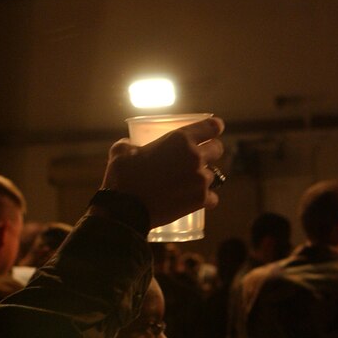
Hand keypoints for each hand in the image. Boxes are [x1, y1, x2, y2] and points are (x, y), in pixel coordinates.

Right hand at [100, 117, 224, 227]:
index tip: (213, 130)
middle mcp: (195, 157)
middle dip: (210, 152)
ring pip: (213, 175)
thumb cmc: (123, 178)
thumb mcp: (120, 152)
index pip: (211, 127)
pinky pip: (212, 198)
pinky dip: (205, 199)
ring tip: (188, 183)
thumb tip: (129, 144)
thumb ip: (129, 144)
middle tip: (199, 158)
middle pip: (217, 149)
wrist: (125, 210)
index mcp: (180, 139)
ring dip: (203, 178)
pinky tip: (193, 200)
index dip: (213, 128)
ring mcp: (200, 180)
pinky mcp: (200, 200)